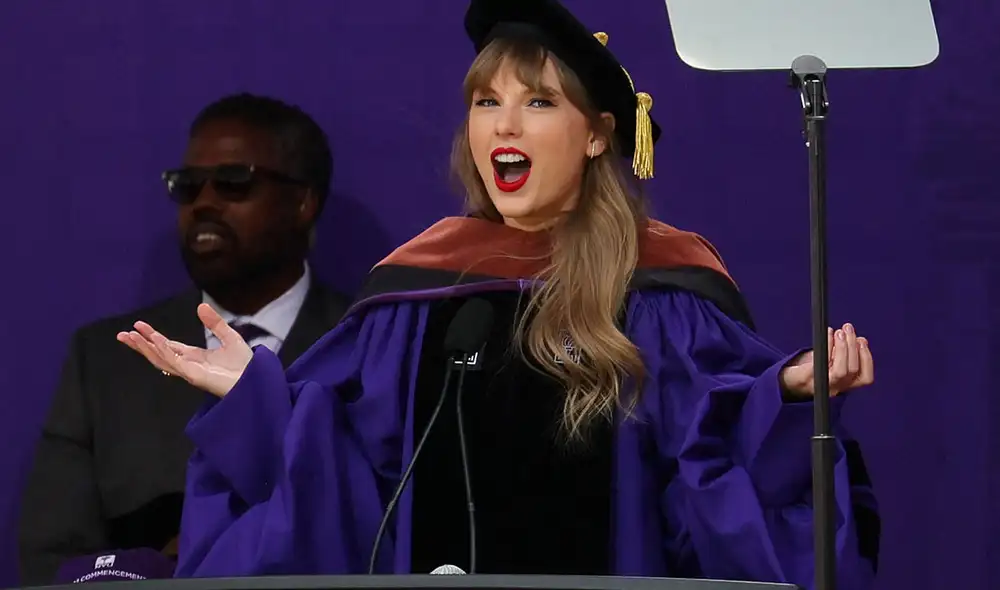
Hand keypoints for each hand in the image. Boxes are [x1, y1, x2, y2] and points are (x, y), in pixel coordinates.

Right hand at [116, 303, 251, 397]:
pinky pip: (176, 363)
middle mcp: (189, 365)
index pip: (168, 346)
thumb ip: (215, 323)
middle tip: (122, 335)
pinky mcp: (196, 377)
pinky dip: (165, 351)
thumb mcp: (229, 337)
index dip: (153, 337)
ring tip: (130, 337)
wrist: (258, 380)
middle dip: (140, 345)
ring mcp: (190, 372)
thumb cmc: (246, 365)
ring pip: (162, 359)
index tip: (138, 326)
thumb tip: (200, 306)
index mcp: (194, 357)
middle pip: (158, 354)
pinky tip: (155, 340)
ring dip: (146, 348)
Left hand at [779, 322, 873, 398]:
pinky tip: (828, 334)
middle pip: (851, 371)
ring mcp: (821, 385)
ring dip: (842, 347)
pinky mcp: (807, 379)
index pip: (865, 379)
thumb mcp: (832, 363)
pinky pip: (821, 364)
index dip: (867, 359)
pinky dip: (827, 346)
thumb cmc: (811, 369)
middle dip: (852, 346)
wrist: (786, 381)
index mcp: (844, 385)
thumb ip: (846, 354)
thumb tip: (859, 340)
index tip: (862, 341)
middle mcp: (835, 388)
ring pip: (840, 370)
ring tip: (839, 331)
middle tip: (848, 329)